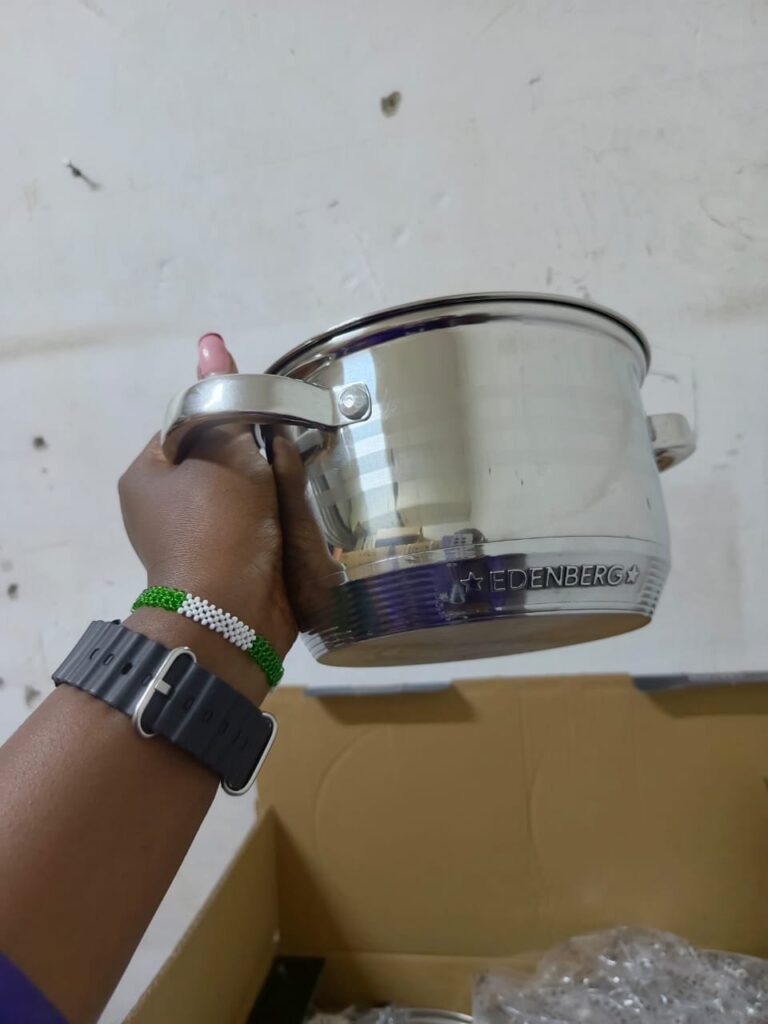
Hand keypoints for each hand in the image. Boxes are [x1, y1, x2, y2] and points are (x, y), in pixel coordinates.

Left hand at [119, 334, 296, 700]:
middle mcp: (164, 508)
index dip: (230, 416)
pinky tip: (301, 512)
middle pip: (222, 459)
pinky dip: (278, 519)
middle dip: (259, 454)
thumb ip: (226, 403)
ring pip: (245, 494)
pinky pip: (257, 527)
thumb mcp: (225, 454)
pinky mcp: (228, 566)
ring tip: (300, 481)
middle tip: (289, 448)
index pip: (190, 423)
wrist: (234, 617)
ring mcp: (195, 541)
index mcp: (147, 477)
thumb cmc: (218, 527)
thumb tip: (210, 341)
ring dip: (275, 487)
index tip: (267, 420)